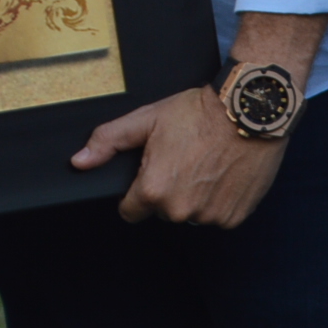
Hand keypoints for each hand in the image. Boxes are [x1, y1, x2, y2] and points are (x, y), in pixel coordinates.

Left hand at [73, 87, 287, 227]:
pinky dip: (220, 199)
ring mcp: (209, 216)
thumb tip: (79, 161)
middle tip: (185, 159)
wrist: (248, 109)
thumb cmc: (198, 112)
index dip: (138, 191)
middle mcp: (180, 210)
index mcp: (154, 190)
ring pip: (191, 214)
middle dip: (169, 190)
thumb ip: (108, 141)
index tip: (154, 171)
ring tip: (207, 163)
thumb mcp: (147, 119)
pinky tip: (224, 173)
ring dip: (196, 196)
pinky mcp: (234, 217)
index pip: (131, 210)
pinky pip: (218, 215)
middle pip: (163, 211)